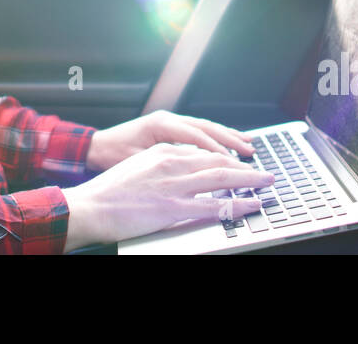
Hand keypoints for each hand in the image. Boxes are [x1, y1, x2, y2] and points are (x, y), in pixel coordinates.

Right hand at [61, 142, 273, 250]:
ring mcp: (174, 185)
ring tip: (267, 183)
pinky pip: (215, 205)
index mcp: (163, 152)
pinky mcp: (173, 207)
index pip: (204, 151)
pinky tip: (251, 204)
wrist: (90, 207)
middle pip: (219, 161)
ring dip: (249, 180)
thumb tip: (182, 168)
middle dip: (246, 166)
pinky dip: (238, 203)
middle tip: (265, 171)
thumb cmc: (109, 191)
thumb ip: (162, 165)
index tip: (242, 162)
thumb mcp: (138, 167)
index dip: (227, 157)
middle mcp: (172, 163)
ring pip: (222, 178)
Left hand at [85, 109, 254, 172]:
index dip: (217, 149)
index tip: (235, 161)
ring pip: (204, 126)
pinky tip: (227, 143)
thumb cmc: (112, 156)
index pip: (196, 136)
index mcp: (160, 124)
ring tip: (248, 144)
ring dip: (227, 136)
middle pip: (206, 127)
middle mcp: (167, 118)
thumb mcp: (137, 162)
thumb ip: (165, 163)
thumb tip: (192, 168)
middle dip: (230, 140)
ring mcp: (169, 121)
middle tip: (250, 151)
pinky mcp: (169, 127)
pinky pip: (197, 131)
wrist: (95, 147)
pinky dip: (215, 137)